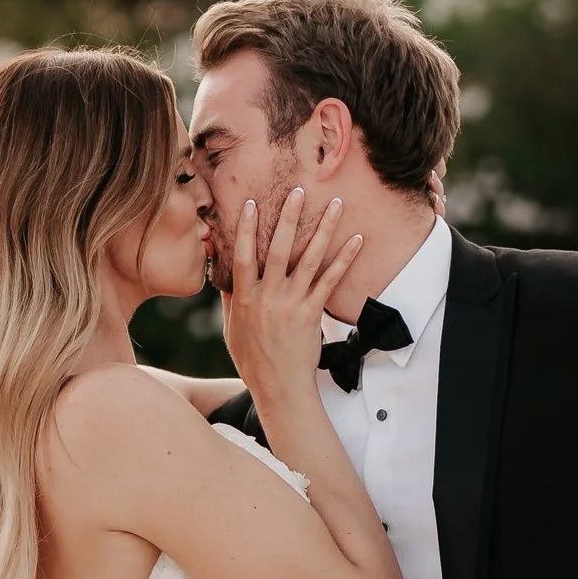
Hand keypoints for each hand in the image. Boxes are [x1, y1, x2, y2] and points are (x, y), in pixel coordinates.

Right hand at [219, 184, 364, 414]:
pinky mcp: (312, 313)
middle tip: (297, 191)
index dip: (244, 229)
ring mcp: (291, 304)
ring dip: (323, 229)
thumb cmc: (253, 359)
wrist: (279, 387)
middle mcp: (267, 297)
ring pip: (308, 259)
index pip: (242, 257)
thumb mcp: (231, 329)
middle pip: (278, 249)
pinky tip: (356, 241)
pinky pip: (330, 281)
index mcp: (243, 299)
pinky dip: (344, 259)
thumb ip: (228, 297)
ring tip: (334, 204)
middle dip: (288, 217)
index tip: (250, 204)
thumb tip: (221, 269)